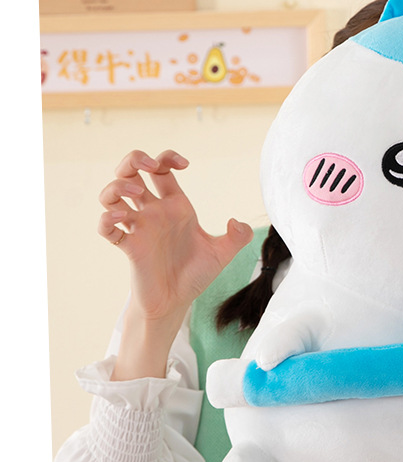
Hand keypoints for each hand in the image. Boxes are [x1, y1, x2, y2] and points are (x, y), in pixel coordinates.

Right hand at [99, 150, 252, 378]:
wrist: (177, 303)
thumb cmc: (194, 276)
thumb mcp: (222, 255)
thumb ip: (237, 237)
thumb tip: (237, 222)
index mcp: (175, 206)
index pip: (162, 170)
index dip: (167, 158)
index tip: (184, 164)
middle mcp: (153, 212)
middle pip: (130, 172)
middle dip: (134, 159)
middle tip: (149, 166)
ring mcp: (138, 228)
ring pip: (112, 195)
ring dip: (118, 186)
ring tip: (136, 194)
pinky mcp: (129, 246)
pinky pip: (106, 227)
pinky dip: (107, 220)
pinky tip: (122, 219)